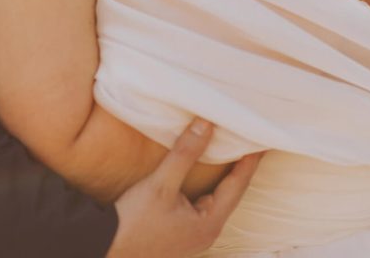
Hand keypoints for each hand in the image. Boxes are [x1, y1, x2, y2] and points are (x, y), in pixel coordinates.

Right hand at [106, 119, 262, 257]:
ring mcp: (194, 234)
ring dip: (223, 174)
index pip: (238, 186)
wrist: (107, 246)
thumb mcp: (162, 183)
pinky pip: (202, 202)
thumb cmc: (135, 220)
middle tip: (249, 140)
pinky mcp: (181, 231)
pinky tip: (205, 170)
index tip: (262, 140)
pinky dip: (208, 183)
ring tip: (232, 149)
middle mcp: (206, 232)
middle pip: (230, 193)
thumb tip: (207, 124)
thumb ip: (185, 154)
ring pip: (216, 198)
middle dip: (240, 166)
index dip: (250, 161)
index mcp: (209, 224)